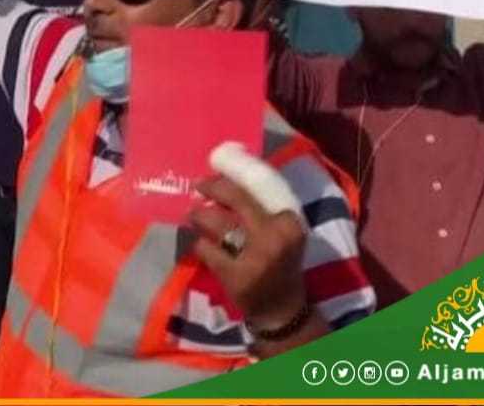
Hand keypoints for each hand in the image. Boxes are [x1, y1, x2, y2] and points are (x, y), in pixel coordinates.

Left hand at [187, 172, 308, 328]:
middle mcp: (273, 236)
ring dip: (199, 216)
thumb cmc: (281, 264)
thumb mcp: (283, 233)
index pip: (258, 188)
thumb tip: (229, 178)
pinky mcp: (233, 274)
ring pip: (215, 221)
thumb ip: (263, 209)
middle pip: (236, 198)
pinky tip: (201, 244)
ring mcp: (253, 256)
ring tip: (194, 215)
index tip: (220, 173)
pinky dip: (200, 244)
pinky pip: (205, 248)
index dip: (234, 178)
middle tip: (199, 185)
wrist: (280, 309)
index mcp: (289, 223)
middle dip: (212, 187)